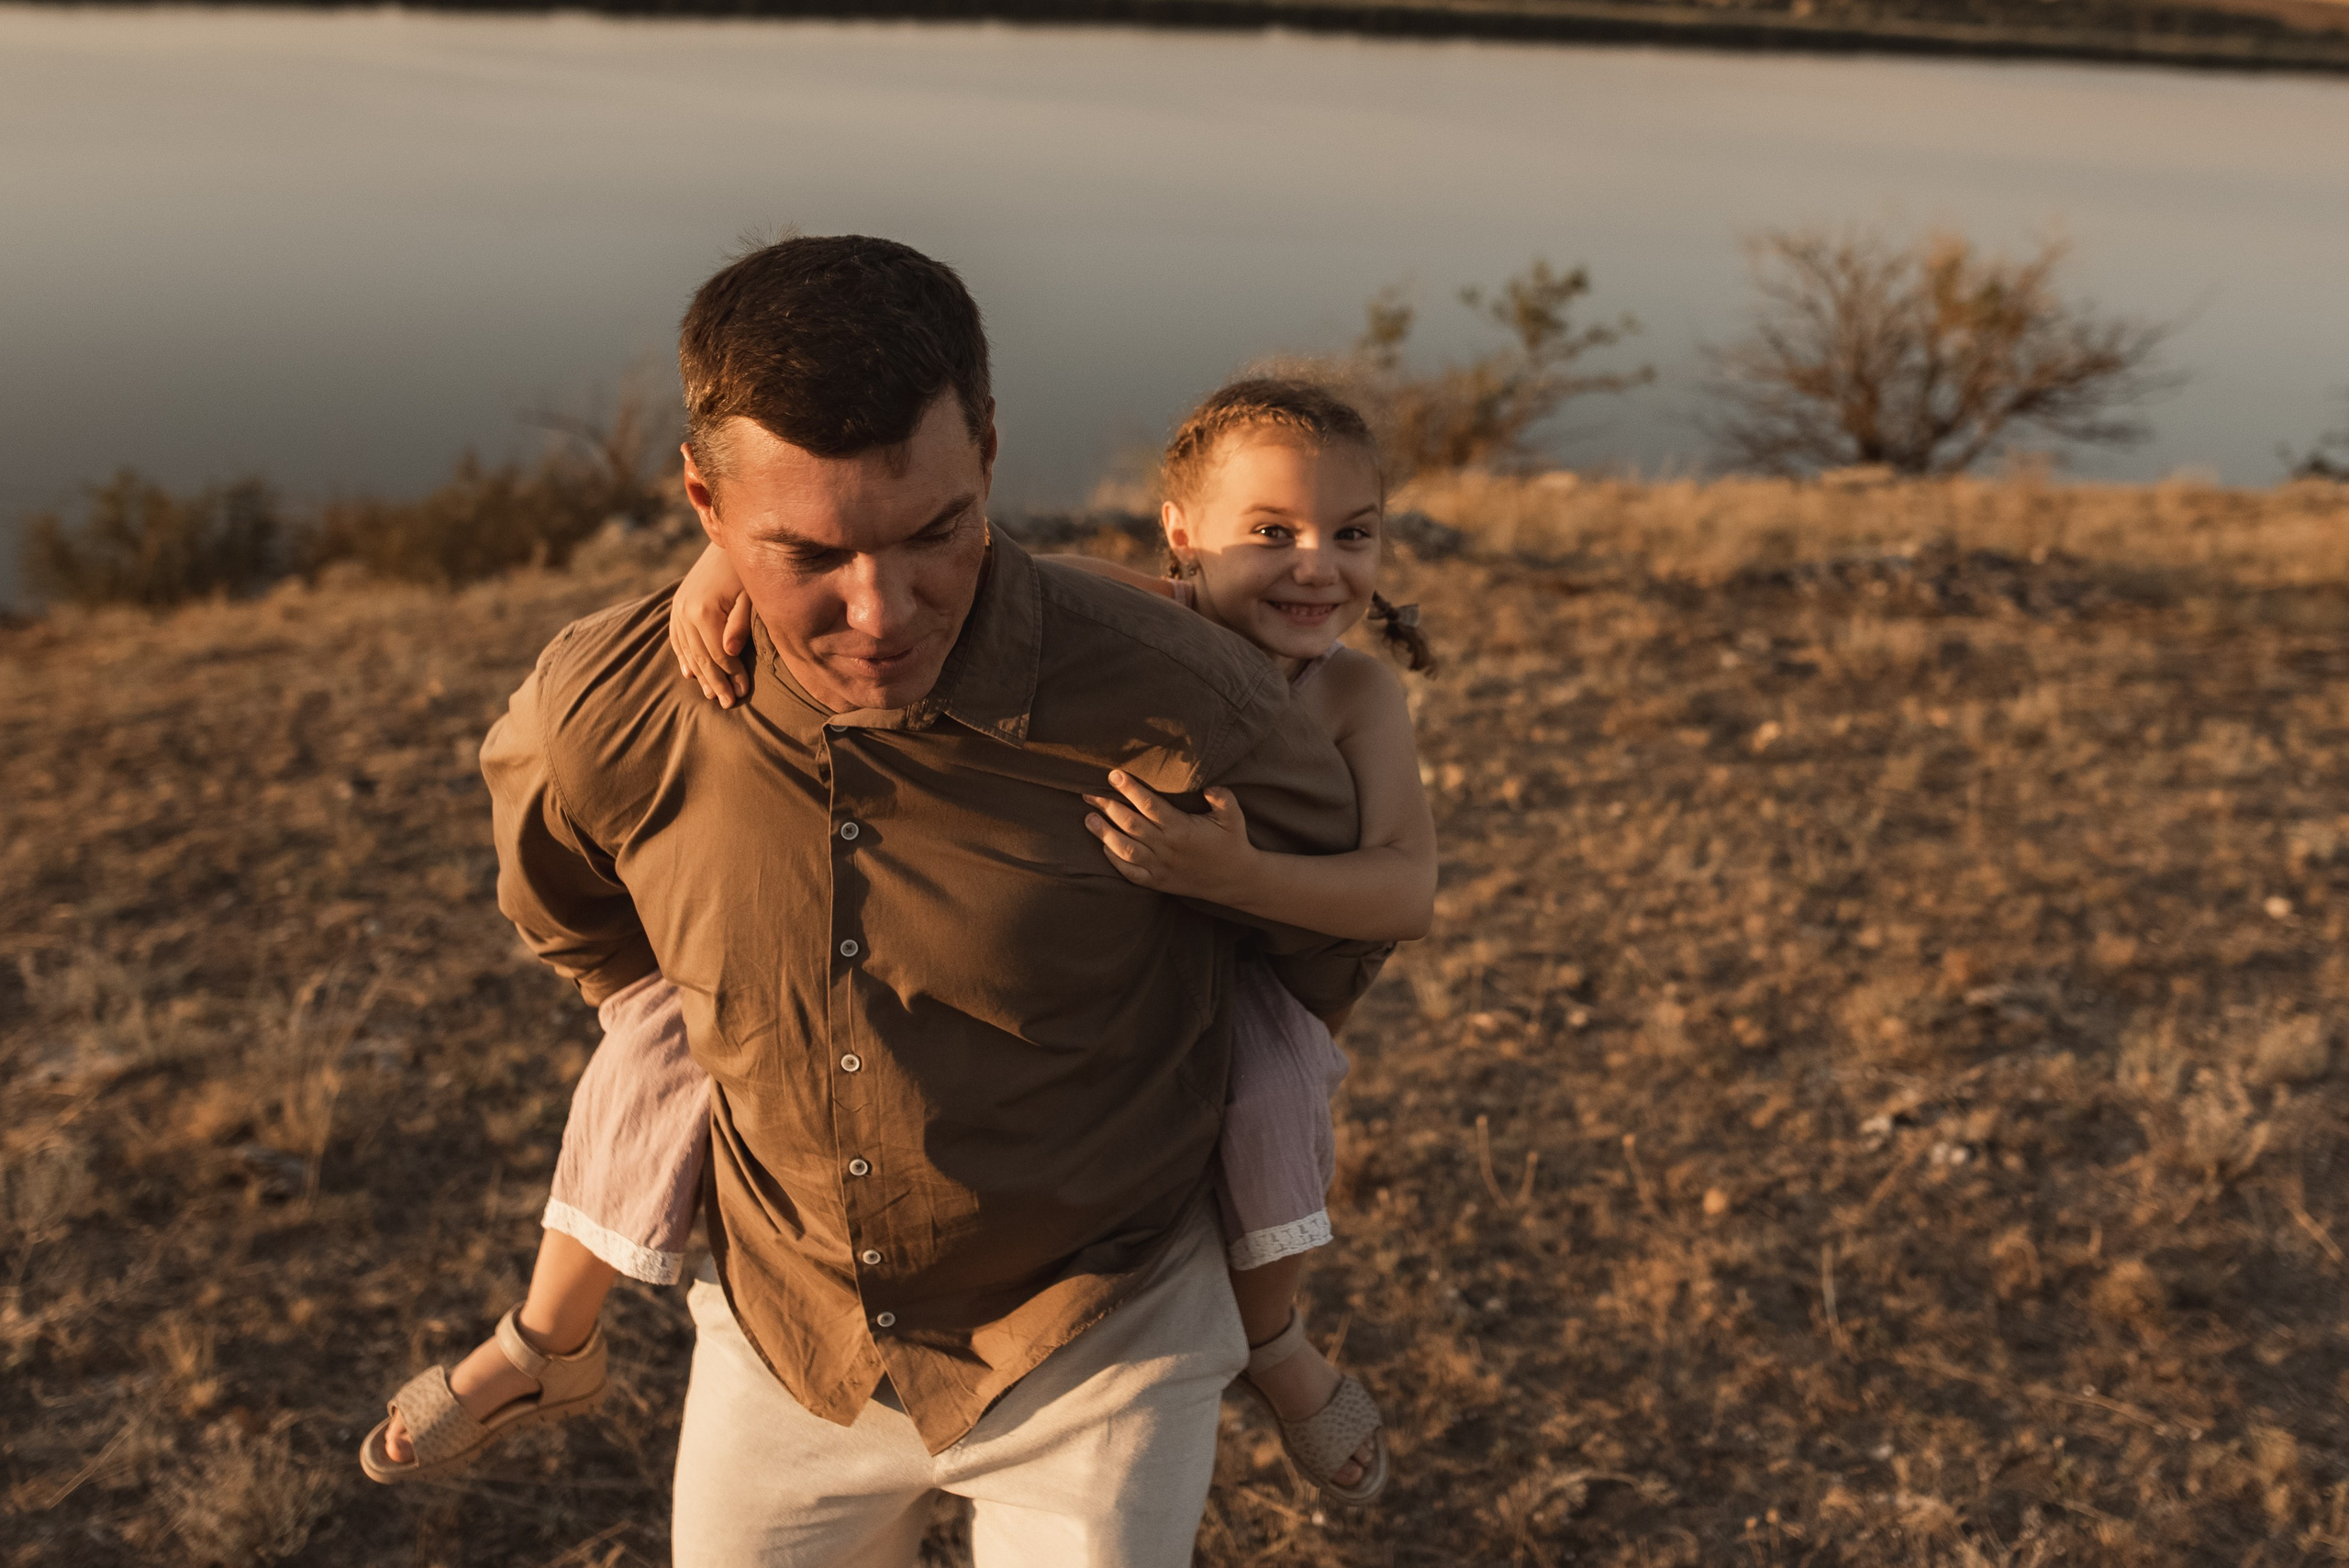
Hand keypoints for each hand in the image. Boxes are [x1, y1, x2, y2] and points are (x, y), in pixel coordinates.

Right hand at [668, 544, 752, 706]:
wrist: (724, 538)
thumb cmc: (745, 569)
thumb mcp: (749, 595)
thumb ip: (740, 624)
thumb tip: (730, 653)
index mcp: (704, 611)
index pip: (720, 655)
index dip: (732, 676)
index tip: (743, 693)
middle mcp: (685, 612)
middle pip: (702, 658)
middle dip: (716, 682)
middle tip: (728, 703)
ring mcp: (677, 609)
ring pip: (688, 651)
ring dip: (700, 675)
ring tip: (712, 695)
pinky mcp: (676, 605)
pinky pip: (676, 638)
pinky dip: (683, 656)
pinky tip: (689, 673)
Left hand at [1083, 770, 1260, 904]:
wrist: (1236, 881)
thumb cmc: (1233, 843)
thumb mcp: (1233, 817)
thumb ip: (1222, 798)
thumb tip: (1208, 785)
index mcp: (1182, 829)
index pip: (1149, 805)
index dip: (1130, 789)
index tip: (1113, 775)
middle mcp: (1167, 848)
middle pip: (1130, 824)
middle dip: (1107, 806)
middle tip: (1089, 792)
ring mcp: (1160, 867)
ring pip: (1125, 849)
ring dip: (1104, 833)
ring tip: (1088, 817)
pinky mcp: (1158, 882)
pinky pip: (1130, 873)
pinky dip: (1114, 860)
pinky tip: (1103, 846)